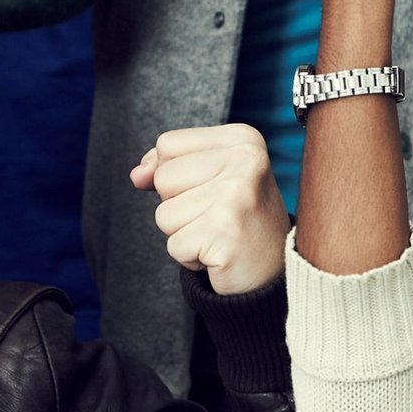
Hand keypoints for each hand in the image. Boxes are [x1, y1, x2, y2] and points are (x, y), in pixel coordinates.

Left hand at [132, 125, 289, 294]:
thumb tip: (138, 175)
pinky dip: (190, 257)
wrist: (275, 272)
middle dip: (178, 205)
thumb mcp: (208, 178)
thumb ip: (167, 166)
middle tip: (217, 217)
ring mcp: (236, 195)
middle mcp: (245, 160)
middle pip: (162, 177)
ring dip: (184, 233)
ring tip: (218, 235)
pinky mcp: (225, 231)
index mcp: (243, 138)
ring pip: (164, 214)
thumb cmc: (237, 220)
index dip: (175, 174)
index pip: (167, 145)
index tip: (212, 189)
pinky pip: (174, 245)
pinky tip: (219, 254)